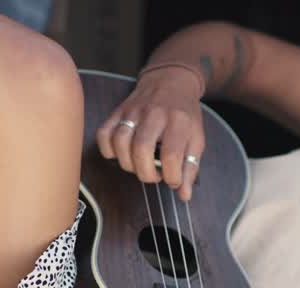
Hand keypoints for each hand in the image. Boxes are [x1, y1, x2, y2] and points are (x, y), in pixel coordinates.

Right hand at [96, 68, 204, 201]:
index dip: (171, 177)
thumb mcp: (196, 139)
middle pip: (141, 149)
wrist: (171, 80)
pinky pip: (103, 133)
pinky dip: (108, 150)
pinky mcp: (117, 111)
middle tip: (153, 175)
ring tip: (139, 165)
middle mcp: (154, 114)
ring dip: (127, 163)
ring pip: (120, 142)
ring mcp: (133, 111)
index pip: (170, 156)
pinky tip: (121, 154)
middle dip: (145, 173)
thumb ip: (191, 168)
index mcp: (178, 122)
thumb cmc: (184, 114)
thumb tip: (184, 195)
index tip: (172, 180)